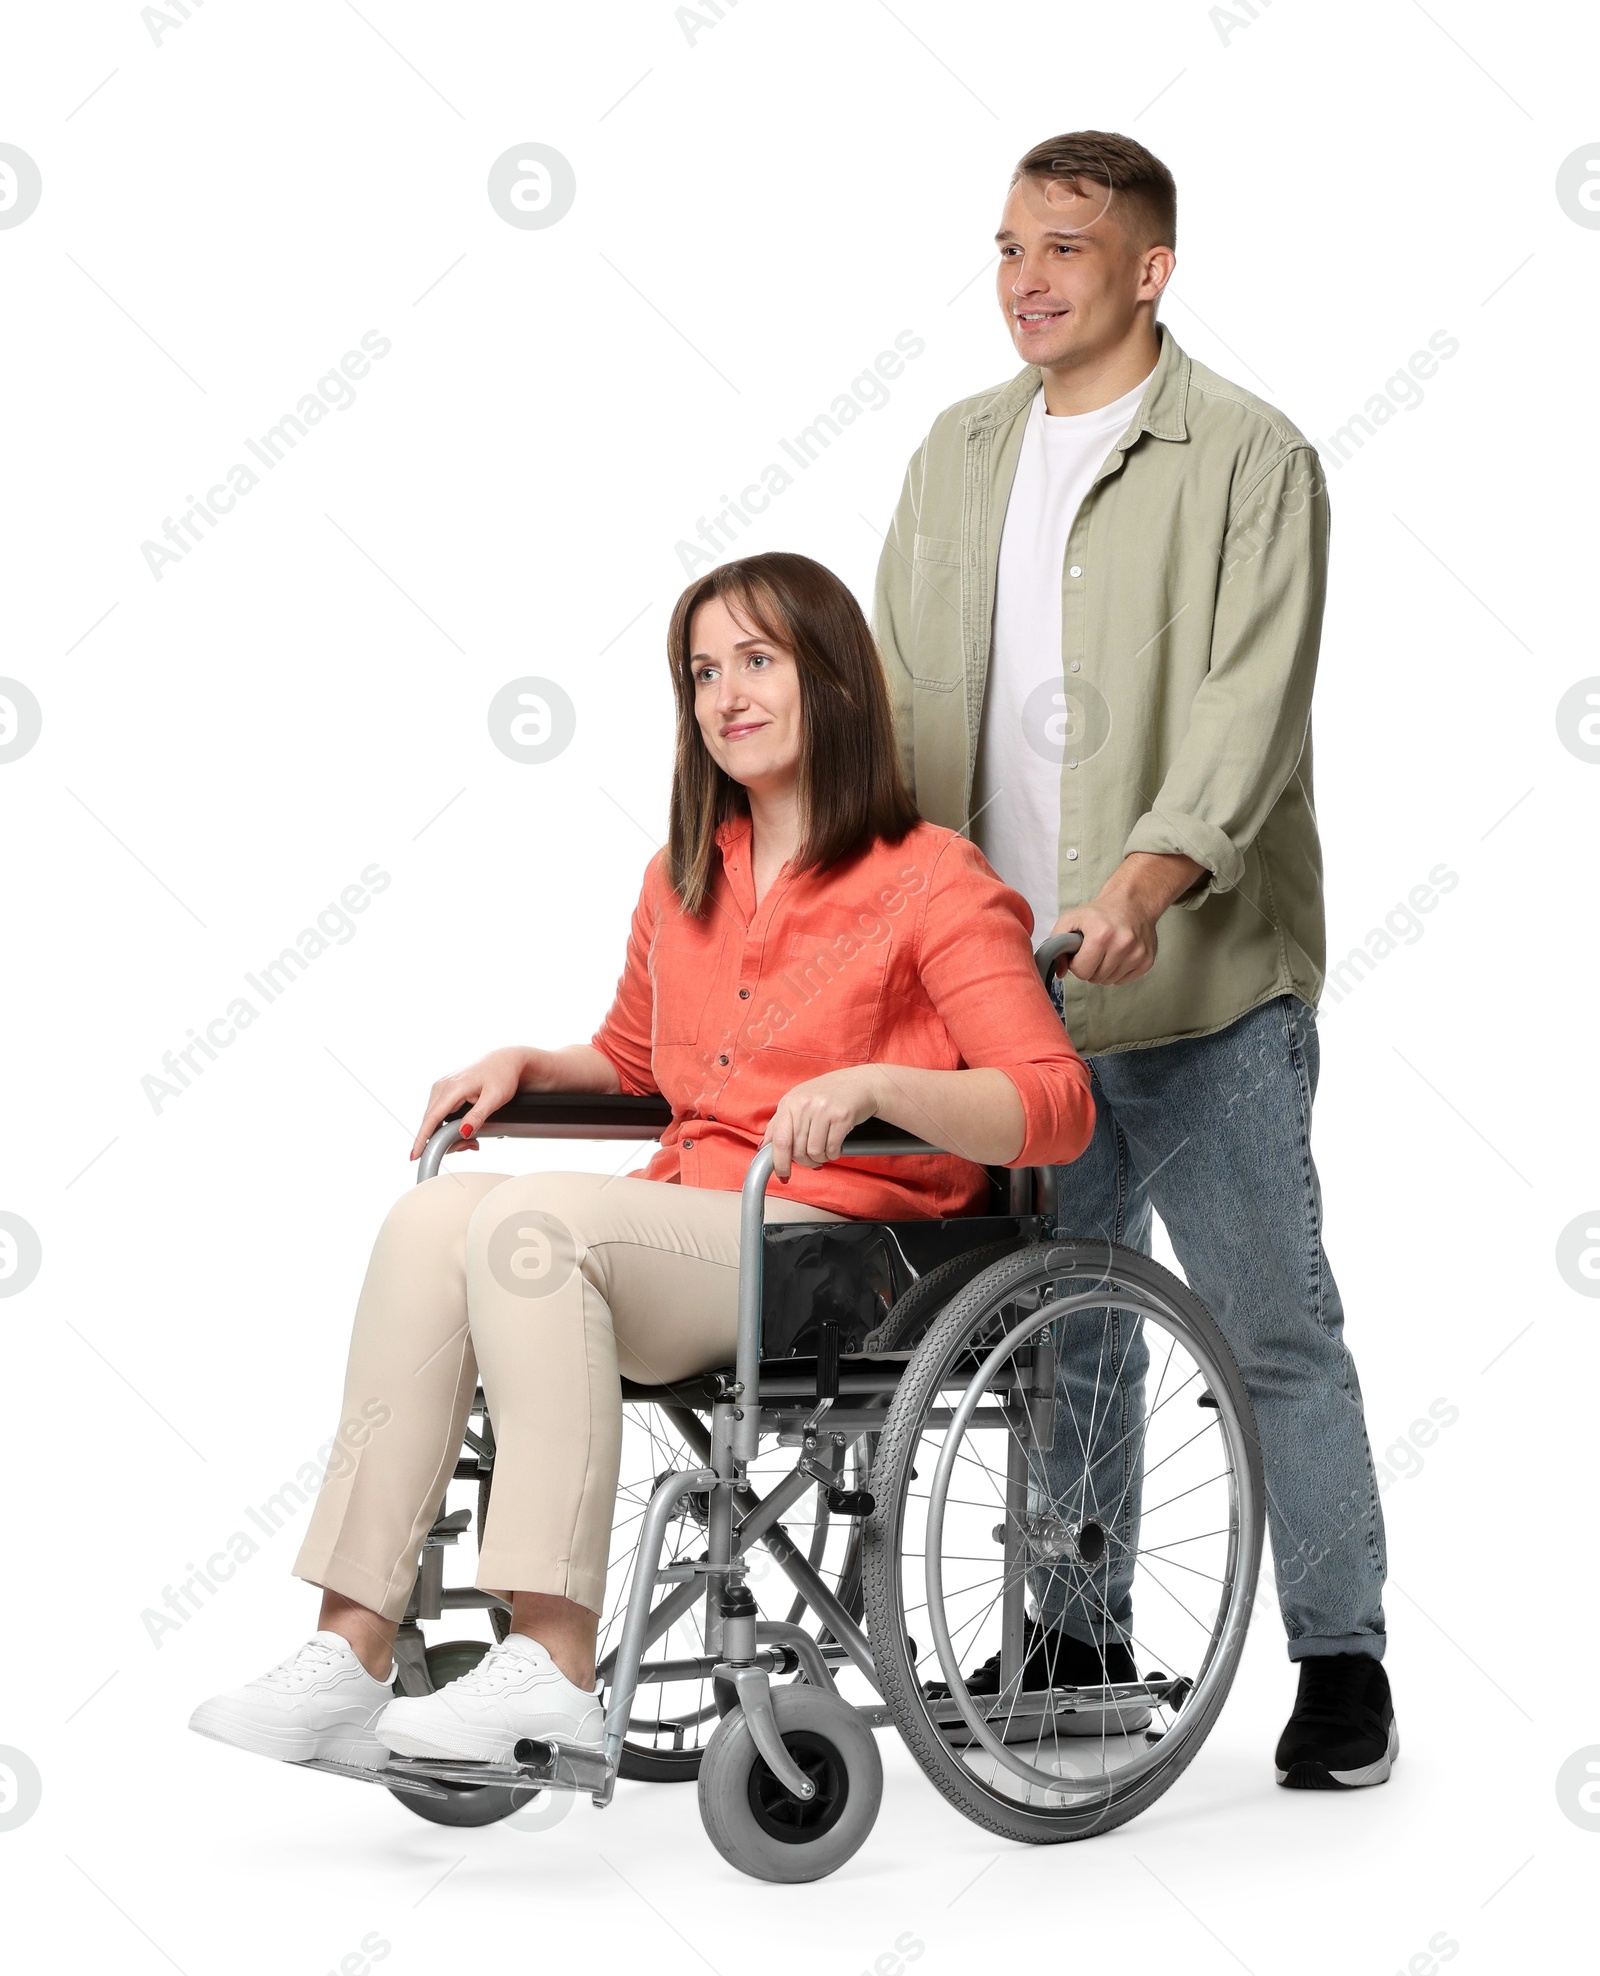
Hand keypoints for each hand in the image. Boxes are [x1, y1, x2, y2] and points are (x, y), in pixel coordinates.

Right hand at [409, 1047, 532, 1160]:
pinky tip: (463, 1129)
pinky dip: (448, 1125)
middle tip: (471, 1146)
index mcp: (453, 1087)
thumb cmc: (502, 1076)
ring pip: (434, 1120)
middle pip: (432, 1123)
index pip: (432, 1118)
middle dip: (445, 1140)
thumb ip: (478, 1116)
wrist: (504, 1061)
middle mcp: (442, 1086)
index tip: (415, 1155)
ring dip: (447, 1134)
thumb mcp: (495, 1098)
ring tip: (472, 1139)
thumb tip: (463, 1133)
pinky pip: (439, 1114)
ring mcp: (441, 1088)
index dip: (422, 1138)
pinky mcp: (443, 1091)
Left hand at [762, 1067, 882, 1178]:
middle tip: (813, 1160)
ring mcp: (823, 1110)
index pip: (778, 1140)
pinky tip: (836, 1146)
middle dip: (805, 1162)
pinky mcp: (842, 1116)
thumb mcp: (799, 1102)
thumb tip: (764, 1146)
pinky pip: (832, 1149)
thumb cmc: (828, 1094)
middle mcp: (804, 1104)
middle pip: (797, 1150)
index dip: (779, 1163)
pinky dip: (834, 1154)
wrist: (861, 1083)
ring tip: (826, 1151)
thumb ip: (780, 1123)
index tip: (783, 1175)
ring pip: (815, 1152)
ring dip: (821, 1159)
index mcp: (789, 1102)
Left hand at [1049, 901, 1158, 985]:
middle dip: (1090, 968)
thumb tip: (1059, 972)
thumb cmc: (1099, 913)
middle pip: (1095, 978)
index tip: (1080, 952)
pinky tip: (1118, 955)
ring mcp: (1137, 954)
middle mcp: (1122, 944)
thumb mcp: (1071, 920)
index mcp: (1101, 934)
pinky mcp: (1147, 960)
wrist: (1133, 903)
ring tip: (1106, 952)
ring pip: (1109, 981)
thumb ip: (1057, 944)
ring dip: (1103, 971)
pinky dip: (1117, 972)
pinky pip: (1123, 980)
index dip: (1076, 963)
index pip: (1081, 971)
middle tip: (1093, 951)